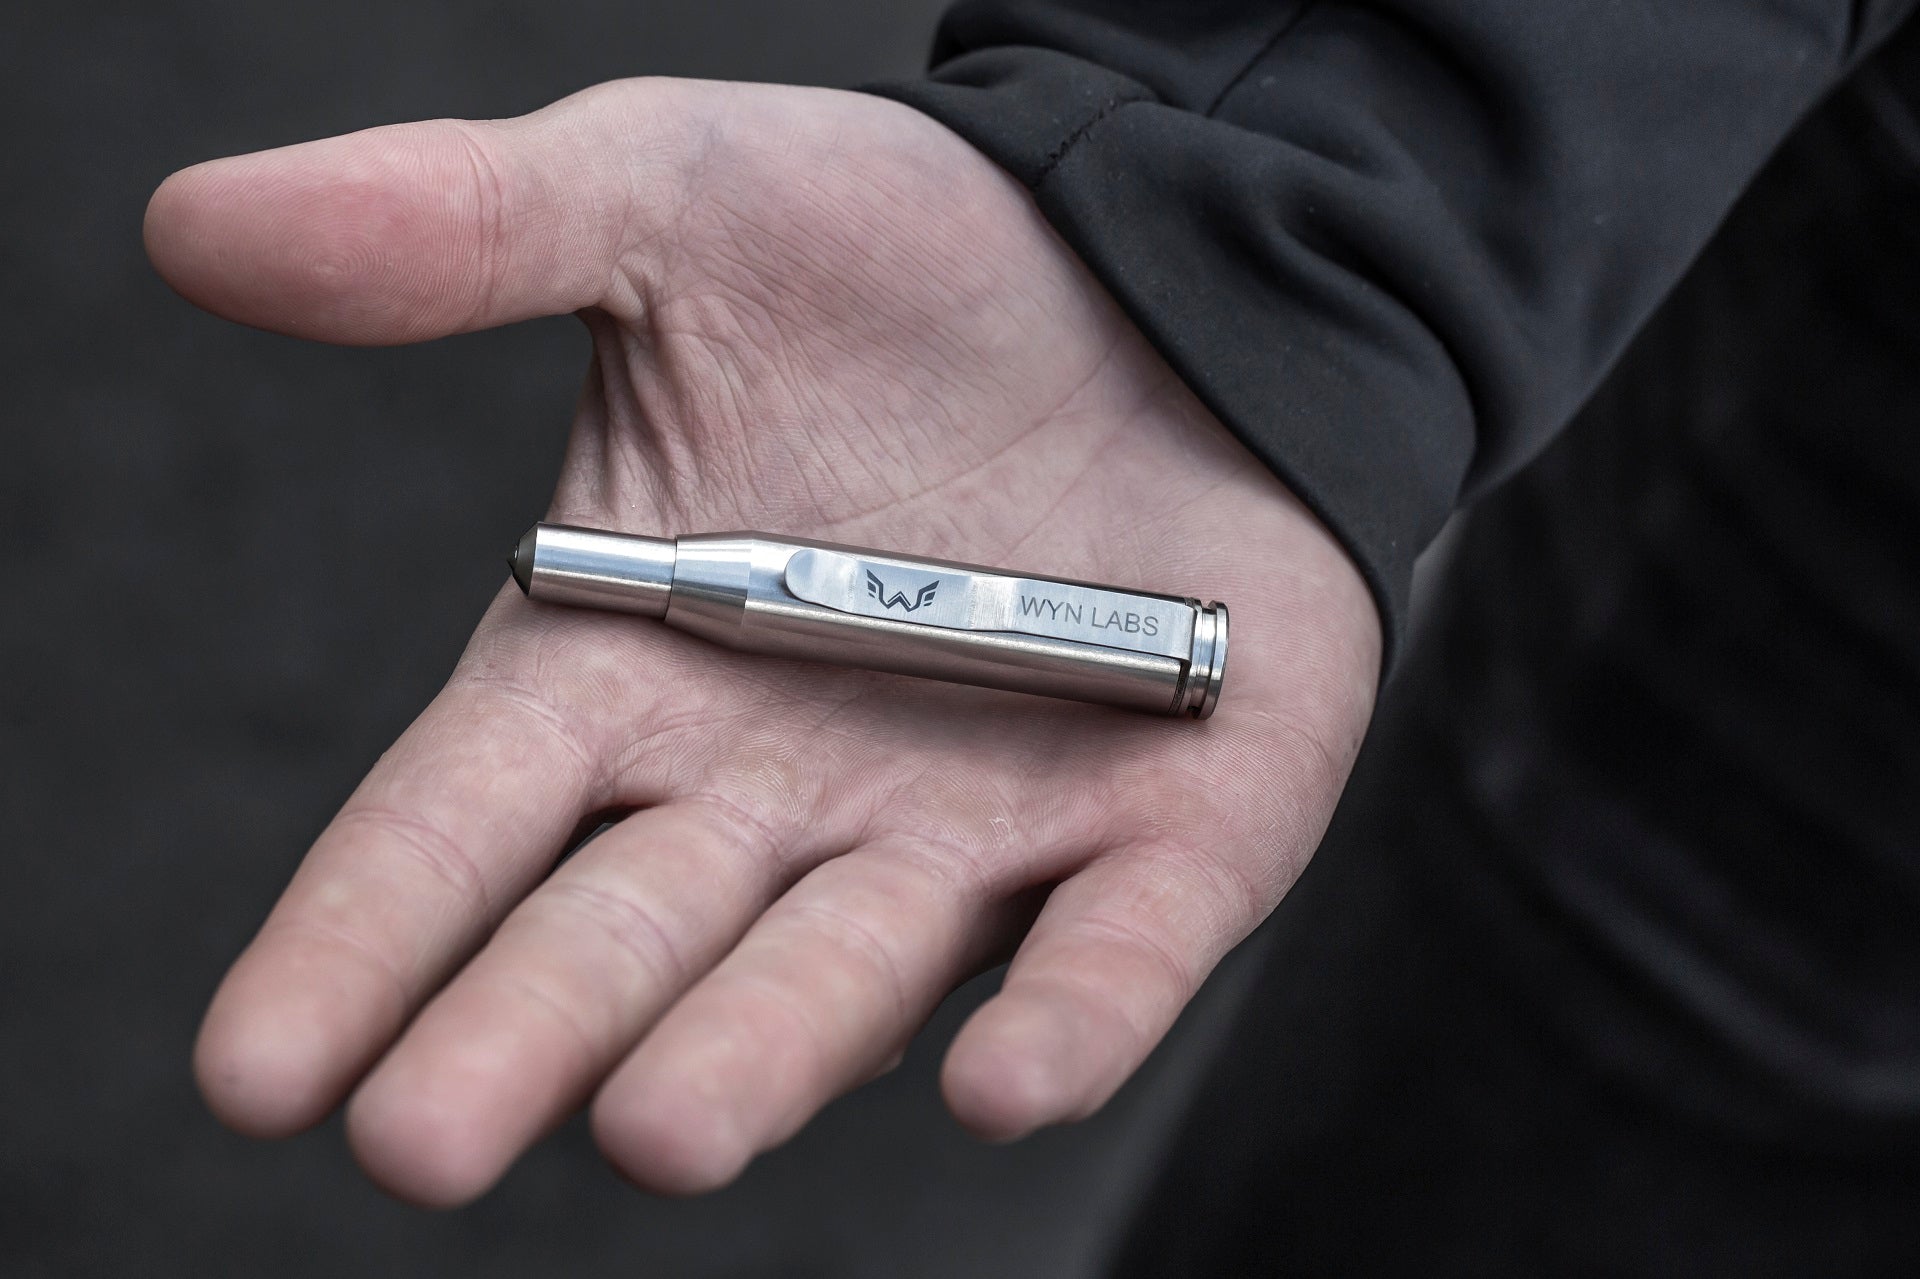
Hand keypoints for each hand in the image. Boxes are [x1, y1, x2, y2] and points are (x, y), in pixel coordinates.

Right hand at [147, 78, 1380, 1205]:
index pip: (463, 823)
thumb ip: (461, 229)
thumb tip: (195, 220)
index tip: (261, 1069)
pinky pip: (1116, 946)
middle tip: (422, 1138)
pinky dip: (1071, 1015)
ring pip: (849, 971)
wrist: (1153, 257)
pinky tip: (1009, 1081)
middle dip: (529, 1033)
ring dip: (762, 1053)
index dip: (362, 936)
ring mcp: (974, 826)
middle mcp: (782, 787)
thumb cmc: (900, 250)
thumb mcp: (673, 197)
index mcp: (635, 667)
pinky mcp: (1166, 831)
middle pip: (633, 933)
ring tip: (660, 1127)